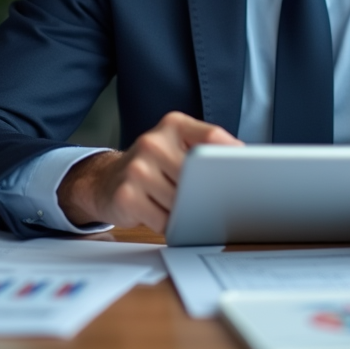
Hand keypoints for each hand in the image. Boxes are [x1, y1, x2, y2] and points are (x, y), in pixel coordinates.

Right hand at [57, 111, 240, 231]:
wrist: (104, 180)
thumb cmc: (152, 166)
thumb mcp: (176, 146)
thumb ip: (205, 150)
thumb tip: (243, 166)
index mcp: (173, 125)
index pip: (211, 137)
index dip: (232, 155)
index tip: (245, 170)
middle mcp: (153, 141)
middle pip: (199, 176)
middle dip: (207, 192)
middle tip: (210, 198)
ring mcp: (137, 168)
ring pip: (183, 202)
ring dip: (187, 211)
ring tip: (176, 203)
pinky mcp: (126, 195)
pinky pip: (164, 220)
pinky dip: (170, 224)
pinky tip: (160, 213)